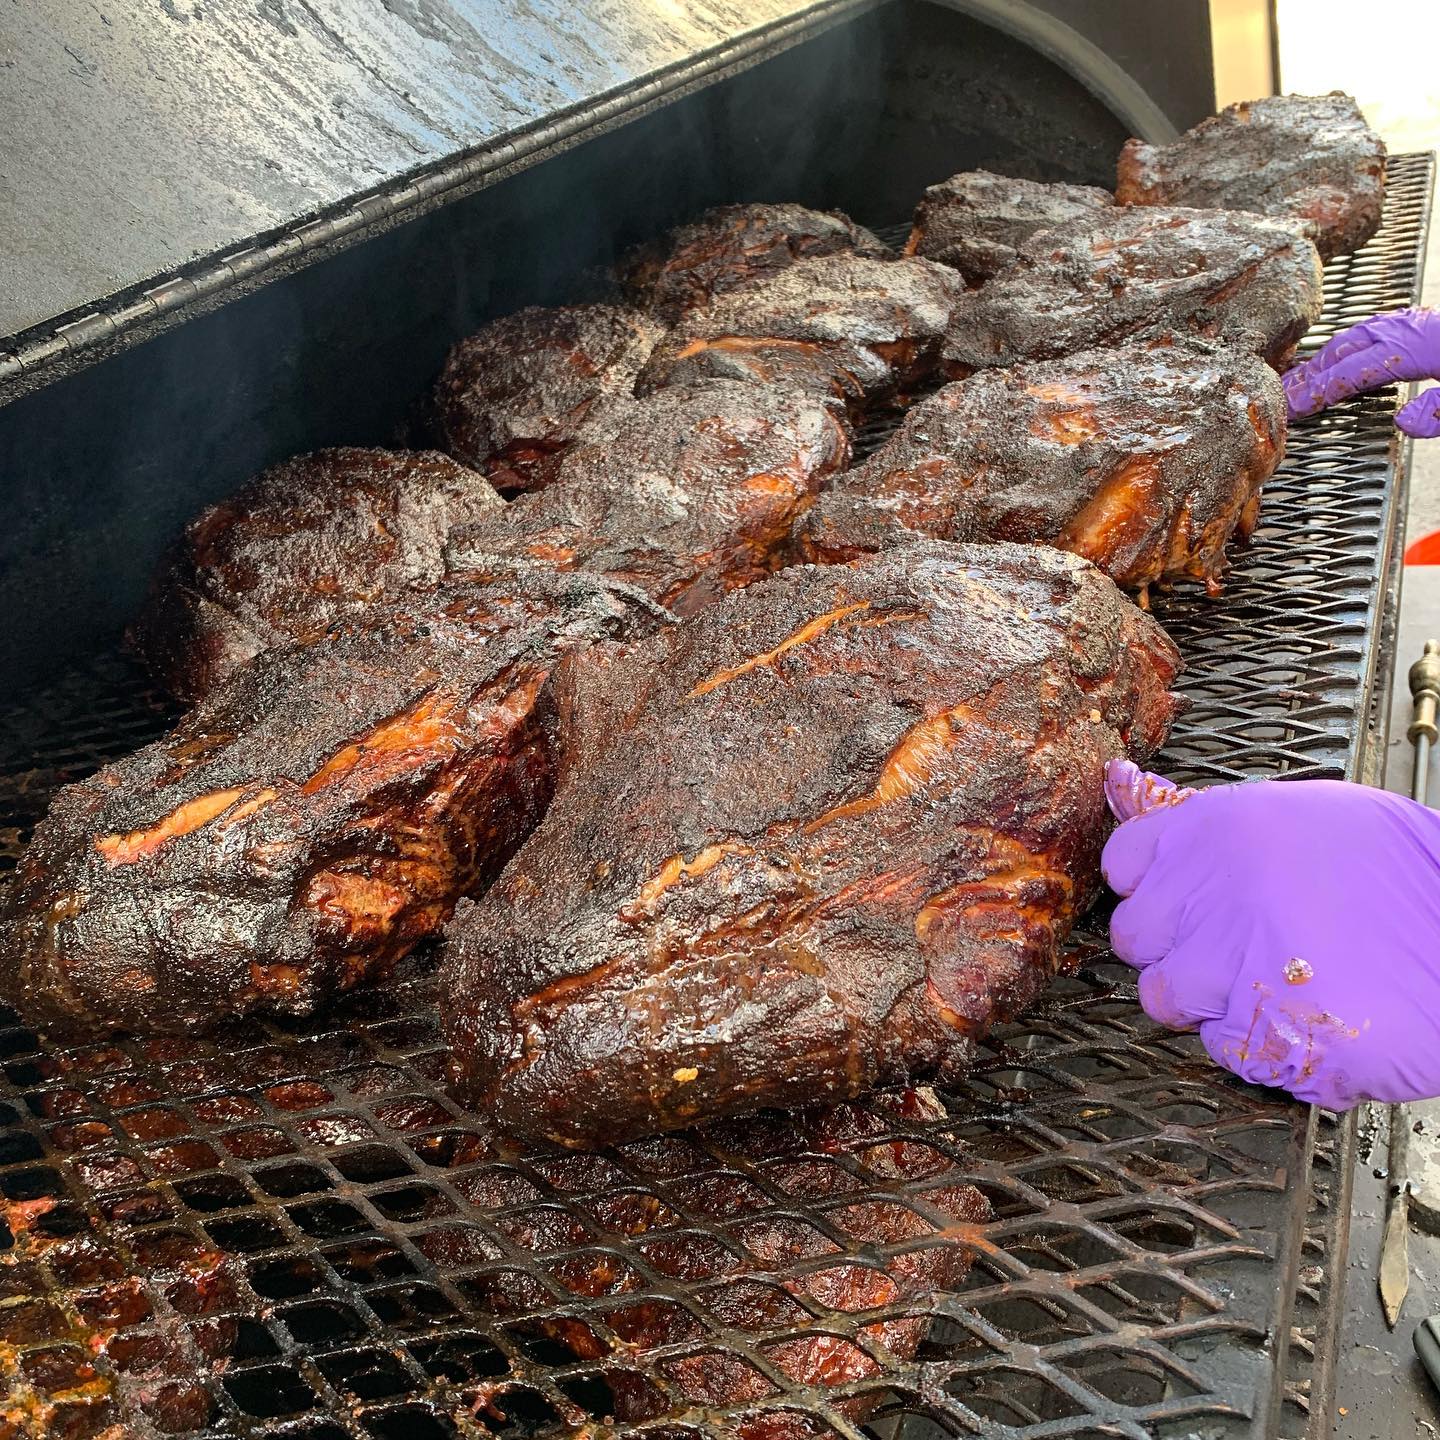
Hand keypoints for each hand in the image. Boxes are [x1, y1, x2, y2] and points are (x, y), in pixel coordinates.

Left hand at [1100, 760, 1439, 1109]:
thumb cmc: (1404, 872)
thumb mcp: (1300, 816)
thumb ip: (1206, 821)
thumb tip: (1116, 782)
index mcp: (1214, 832)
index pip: (1125, 862)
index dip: (1153, 886)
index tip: (1185, 899)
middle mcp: (1209, 896)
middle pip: (1134, 937)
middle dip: (1174, 945)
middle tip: (1236, 944)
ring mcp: (1233, 969)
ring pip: (1167, 999)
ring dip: (1210, 996)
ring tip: (1281, 980)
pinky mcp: (1268, 1037)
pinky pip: (1226, 1049)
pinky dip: (1260, 1043)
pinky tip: (1311, 1014)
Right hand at [1283, 308, 1439, 436]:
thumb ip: (1434, 412)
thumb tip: (1403, 422)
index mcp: (1416, 347)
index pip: (1351, 372)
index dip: (1316, 391)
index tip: (1291, 407)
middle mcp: (1406, 330)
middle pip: (1342, 350)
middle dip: (1308, 374)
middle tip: (1282, 394)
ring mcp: (1409, 322)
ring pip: (1352, 338)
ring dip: (1323, 359)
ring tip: (1300, 378)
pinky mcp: (1415, 321)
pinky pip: (1366, 333)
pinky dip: (1343, 348)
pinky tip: (1337, 358)